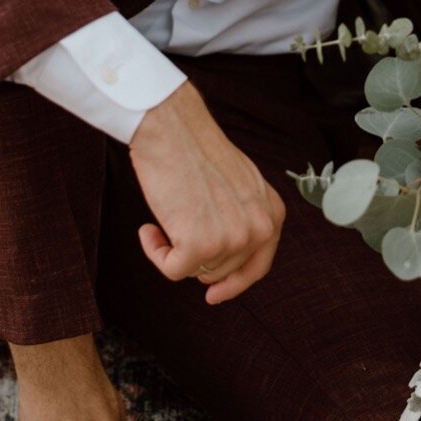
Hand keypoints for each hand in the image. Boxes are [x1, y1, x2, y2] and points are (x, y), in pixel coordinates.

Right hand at [128, 82, 285, 303]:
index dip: (234, 283)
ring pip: (197, 270)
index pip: (258, 265)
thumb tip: (222, 259)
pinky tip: (149, 230)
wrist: (172, 128)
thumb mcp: (239, 185)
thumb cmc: (196, 149)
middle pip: (222, 270)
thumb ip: (242, 218)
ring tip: (163, 217)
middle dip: (197, 257)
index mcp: (272, 214)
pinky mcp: (201, 245)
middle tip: (175, 231)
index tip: (214, 293)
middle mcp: (259, 229)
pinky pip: (172, 269)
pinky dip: (155, 253)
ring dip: (174, 250)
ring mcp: (232, 239)